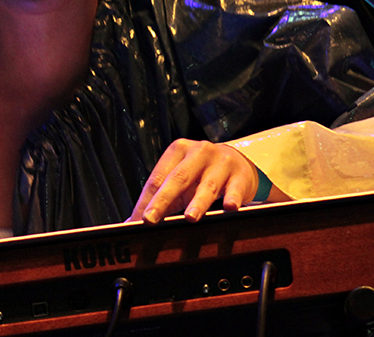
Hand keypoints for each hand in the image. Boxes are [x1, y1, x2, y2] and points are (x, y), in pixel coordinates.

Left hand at [129, 139, 268, 223]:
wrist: (237, 162)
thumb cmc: (201, 175)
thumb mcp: (181, 181)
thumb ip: (160, 199)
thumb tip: (133, 223)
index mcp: (178, 151)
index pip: (158, 177)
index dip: (146, 200)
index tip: (137, 220)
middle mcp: (199, 152)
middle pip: (178, 178)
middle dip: (163, 200)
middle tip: (150, 219)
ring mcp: (221, 162)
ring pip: (207, 185)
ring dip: (198, 202)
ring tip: (190, 217)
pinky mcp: (240, 175)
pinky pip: (235, 189)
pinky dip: (232, 199)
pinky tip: (229, 208)